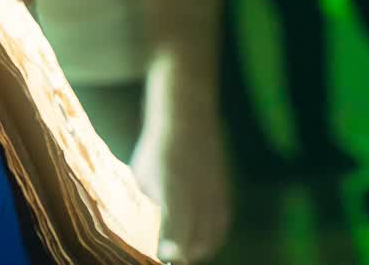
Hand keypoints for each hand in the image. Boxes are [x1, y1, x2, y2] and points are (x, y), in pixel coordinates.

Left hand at [131, 107, 228, 262]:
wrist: (186, 119)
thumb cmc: (157, 148)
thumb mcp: (144, 176)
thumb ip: (152, 200)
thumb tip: (157, 219)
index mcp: (173, 195)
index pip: (175, 234)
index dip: (170, 250)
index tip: (164, 256)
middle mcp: (197, 198)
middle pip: (196, 240)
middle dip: (185, 253)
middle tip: (174, 257)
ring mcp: (214, 195)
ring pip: (213, 233)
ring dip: (201, 247)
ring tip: (188, 253)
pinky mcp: (224, 190)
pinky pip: (222, 221)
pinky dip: (214, 234)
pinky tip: (204, 238)